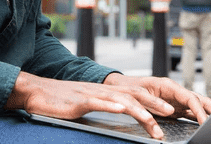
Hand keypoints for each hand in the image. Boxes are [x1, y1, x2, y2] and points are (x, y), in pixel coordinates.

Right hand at [5, 72, 210, 139]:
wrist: (37, 92)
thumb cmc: (61, 101)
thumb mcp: (87, 104)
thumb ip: (104, 107)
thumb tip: (121, 114)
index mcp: (107, 92)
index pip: (136, 95)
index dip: (154, 101)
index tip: (171, 112)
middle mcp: (103, 91)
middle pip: (134, 94)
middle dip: (155, 103)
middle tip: (173, 114)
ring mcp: (92, 95)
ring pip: (121, 100)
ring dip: (140, 110)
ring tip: (154, 120)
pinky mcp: (79, 101)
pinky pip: (98, 102)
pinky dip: (111, 106)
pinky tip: (121, 110)